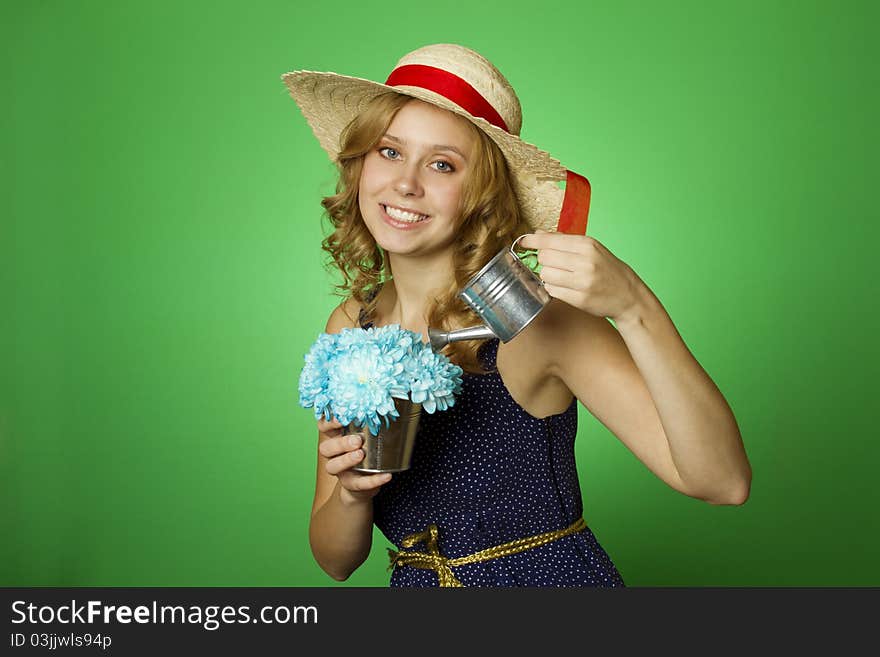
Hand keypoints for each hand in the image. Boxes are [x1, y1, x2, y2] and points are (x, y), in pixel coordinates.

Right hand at [317, 417, 391, 505]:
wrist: (367, 482)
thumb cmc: (367, 450)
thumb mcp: (366, 433)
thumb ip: (370, 419)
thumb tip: (385, 397)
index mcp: (335, 437)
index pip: (323, 426)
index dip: (328, 422)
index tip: (341, 418)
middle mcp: (333, 454)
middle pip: (326, 448)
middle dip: (340, 443)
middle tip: (357, 440)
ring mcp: (340, 471)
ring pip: (333, 466)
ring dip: (346, 460)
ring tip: (361, 454)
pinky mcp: (351, 484)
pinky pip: (358, 484)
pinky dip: (372, 481)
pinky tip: (386, 476)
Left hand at [518, 230, 641, 321]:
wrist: (628, 294)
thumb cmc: (607, 269)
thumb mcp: (591, 248)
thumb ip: (563, 239)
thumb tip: (538, 233)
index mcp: (587, 245)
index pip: (550, 240)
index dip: (532, 241)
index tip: (522, 242)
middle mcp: (585, 261)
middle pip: (544, 258)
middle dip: (544, 261)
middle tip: (554, 264)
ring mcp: (583, 281)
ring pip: (545, 275)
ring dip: (548, 277)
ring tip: (562, 277)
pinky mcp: (580, 299)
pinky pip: (552, 291)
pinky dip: (554, 289)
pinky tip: (565, 287)